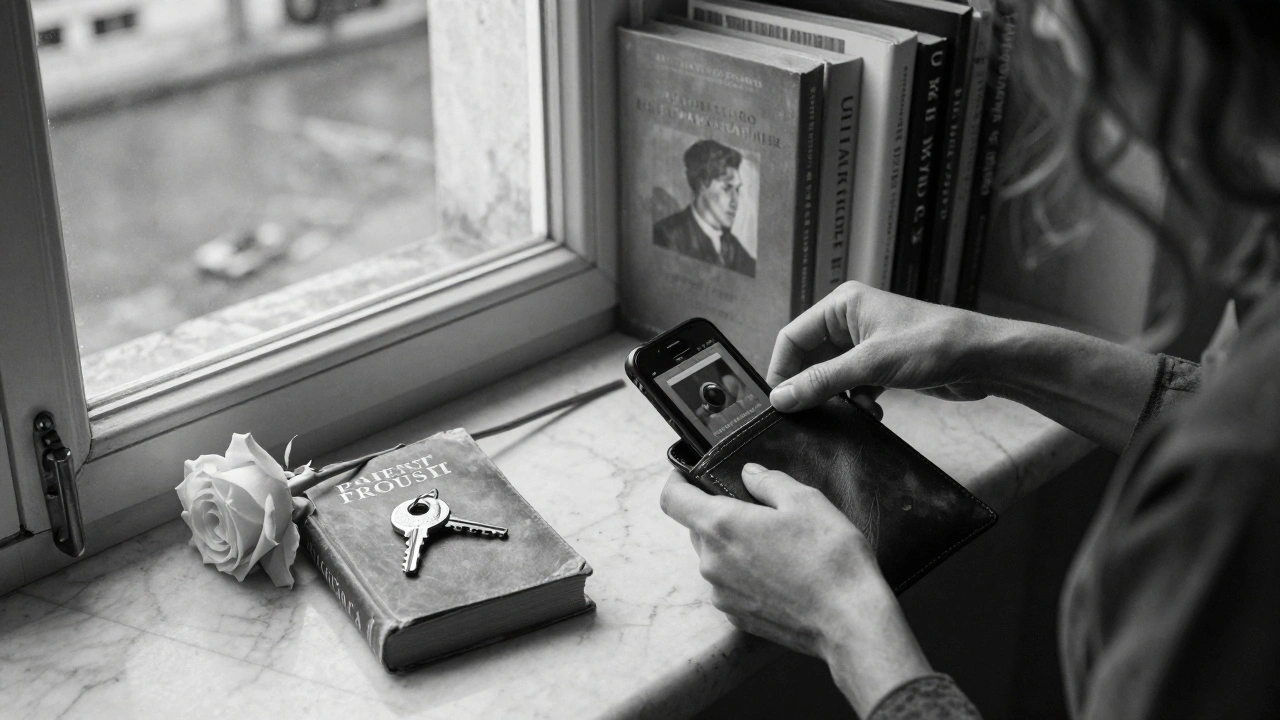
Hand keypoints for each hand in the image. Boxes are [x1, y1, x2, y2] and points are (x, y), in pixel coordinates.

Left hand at [660, 464, 931, 713]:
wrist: (848, 621)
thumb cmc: (830, 559)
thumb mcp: (806, 501)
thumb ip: (769, 481)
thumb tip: (749, 474)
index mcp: (722, 525)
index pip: (672, 498)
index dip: (677, 481)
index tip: (688, 475)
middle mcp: (711, 561)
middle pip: (697, 527)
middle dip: (720, 515)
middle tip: (759, 513)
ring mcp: (721, 593)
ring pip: (715, 557)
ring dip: (734, 546)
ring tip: (777, 547)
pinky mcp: (736, 615)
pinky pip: (729, 584)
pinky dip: (745, 575)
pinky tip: (779, 575)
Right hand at [768, 282, 999, 412]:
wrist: (984, 358)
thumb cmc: (932, 344)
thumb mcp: (870, 364)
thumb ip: (821, 381)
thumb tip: (781, 398)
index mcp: (842, 306)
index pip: (792, 337)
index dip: (782, 369)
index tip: (780, 401)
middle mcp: (851, 321)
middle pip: (811, 359)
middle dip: (812, 387)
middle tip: (810, 414)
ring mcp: (868, 344)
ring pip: (833, 376)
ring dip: (838, 398)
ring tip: (848, 413)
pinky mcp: (883, 365)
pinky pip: (855, 386)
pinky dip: (858, 402)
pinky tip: (871, 413)